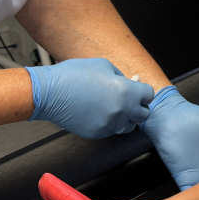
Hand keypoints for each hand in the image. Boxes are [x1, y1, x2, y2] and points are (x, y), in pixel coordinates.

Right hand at [25, 58, 152, 138]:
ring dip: (126, 117)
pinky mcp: (97, 133)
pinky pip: (111, 130)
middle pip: (143, 114)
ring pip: (128, 126)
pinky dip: (110, 123)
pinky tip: (99, 111)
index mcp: (126, 92)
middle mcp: (121, 111)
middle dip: (138, 106)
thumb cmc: (75, 74)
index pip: (149, 95)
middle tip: (128, 98)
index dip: (142, 90)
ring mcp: (109, 124)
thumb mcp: (104, 66)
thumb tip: (132, 81)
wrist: (49, 92)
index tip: (136, 88)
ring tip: (113, 106)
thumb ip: (122, 77)